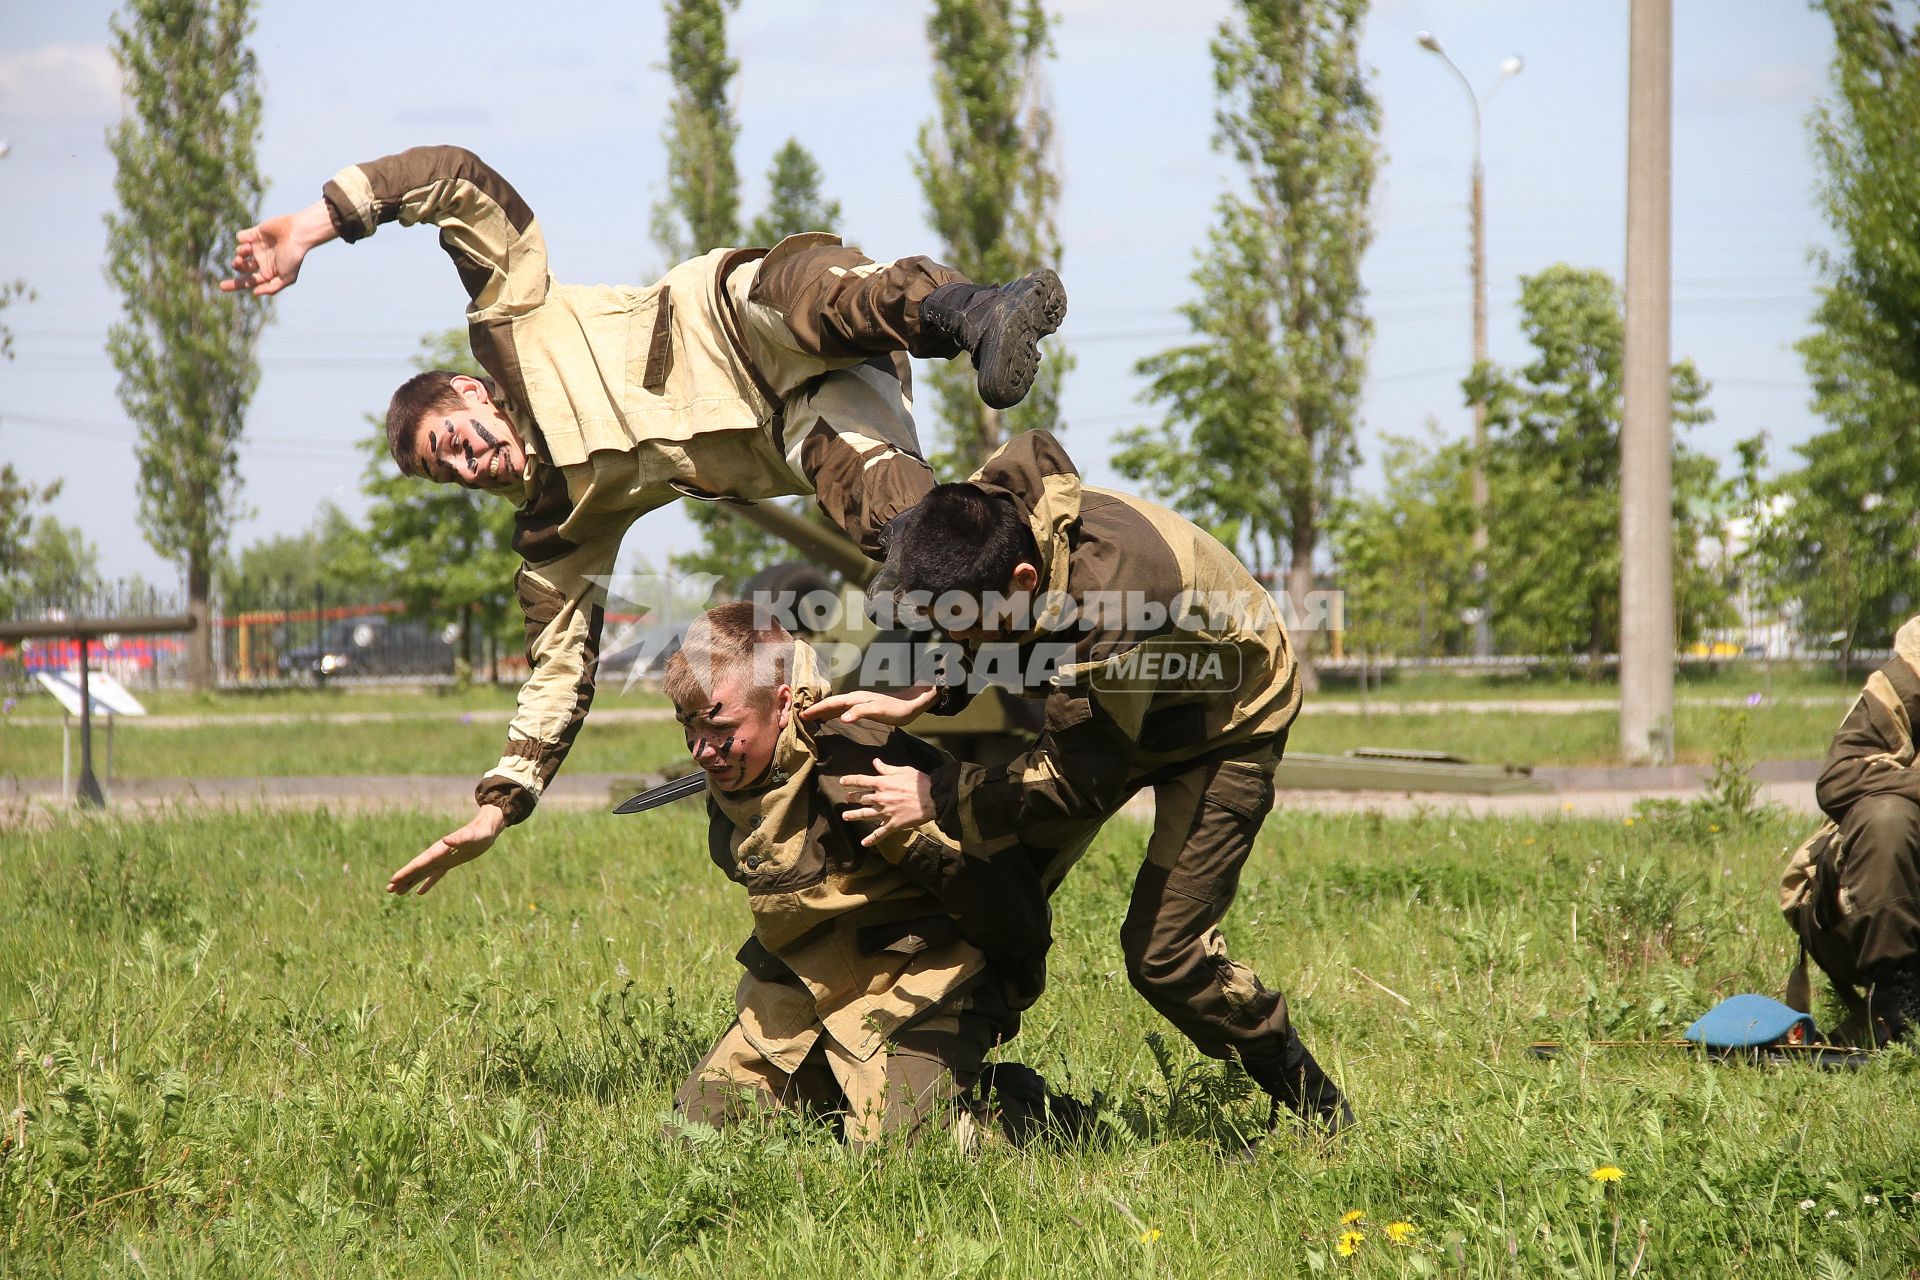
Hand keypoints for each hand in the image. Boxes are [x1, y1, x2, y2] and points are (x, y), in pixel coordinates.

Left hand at [220, 201, 334, 296]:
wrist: (298, 234)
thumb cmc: (294, 257)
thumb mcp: (287, 278)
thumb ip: (272, 288)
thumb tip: (254, 292)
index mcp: (268, 272)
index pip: (249, 281)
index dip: (235, 284)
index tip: (221, 287)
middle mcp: (261, 260)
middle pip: (241, 267)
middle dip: (236, 265)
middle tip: (237, 262)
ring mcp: (258, 246)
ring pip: (239, 252)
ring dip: (240, 252)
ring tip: (247, 249)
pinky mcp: (255, 233)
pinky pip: (241, 237)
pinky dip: (242, 238)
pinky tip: (250, 239)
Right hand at [386, 805, 506, 895]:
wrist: (487, 828)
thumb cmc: (480, 833)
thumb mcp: (472, 837)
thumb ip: (459, 839)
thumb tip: (446, 840)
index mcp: (439, 850)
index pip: (419, 863)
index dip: (405, 872)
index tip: (393, 880)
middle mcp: (438, 855)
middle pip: (416, 869)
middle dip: (402, 879)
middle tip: (388, 890)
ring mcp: (443, 859)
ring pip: (422, 873)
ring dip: (410, 882)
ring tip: (397, 892)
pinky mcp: (450, 862)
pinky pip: (435, 875)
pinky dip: (426, 883)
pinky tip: (419, 892)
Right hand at [802, 684, 936, 727]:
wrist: (910, 705)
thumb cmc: (896, 709)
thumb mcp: (879, 711)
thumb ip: (861, 712)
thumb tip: (842, 717)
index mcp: (856, 698)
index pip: (832, 703)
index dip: (817, 708)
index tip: (803, 714)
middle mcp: (854, 698)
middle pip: (830, 703)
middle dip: (815, 708)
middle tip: (800, 715)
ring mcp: (858, 702)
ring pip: (835, 706)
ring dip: (822, 711)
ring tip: (810, 717)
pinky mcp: (862, 707)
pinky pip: (842, 709)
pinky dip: (832, 713)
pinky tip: (829, 718)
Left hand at [838, 760, 934, 845]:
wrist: (933, 798)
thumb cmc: (919, 782)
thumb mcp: (903, 770)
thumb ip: (886, 768)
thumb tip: (875, 762)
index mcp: (882, 783)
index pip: (861, 780)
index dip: (849, 780)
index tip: (842, 782)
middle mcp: (880, 798)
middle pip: (861, 798)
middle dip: (852, 798)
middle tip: (847, 798)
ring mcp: (886, 812)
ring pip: (865, 814)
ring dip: (854, 815)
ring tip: (845, 817)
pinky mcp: (893, 824)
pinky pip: (880, 833)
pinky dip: (871, 839)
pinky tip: (864, 843)